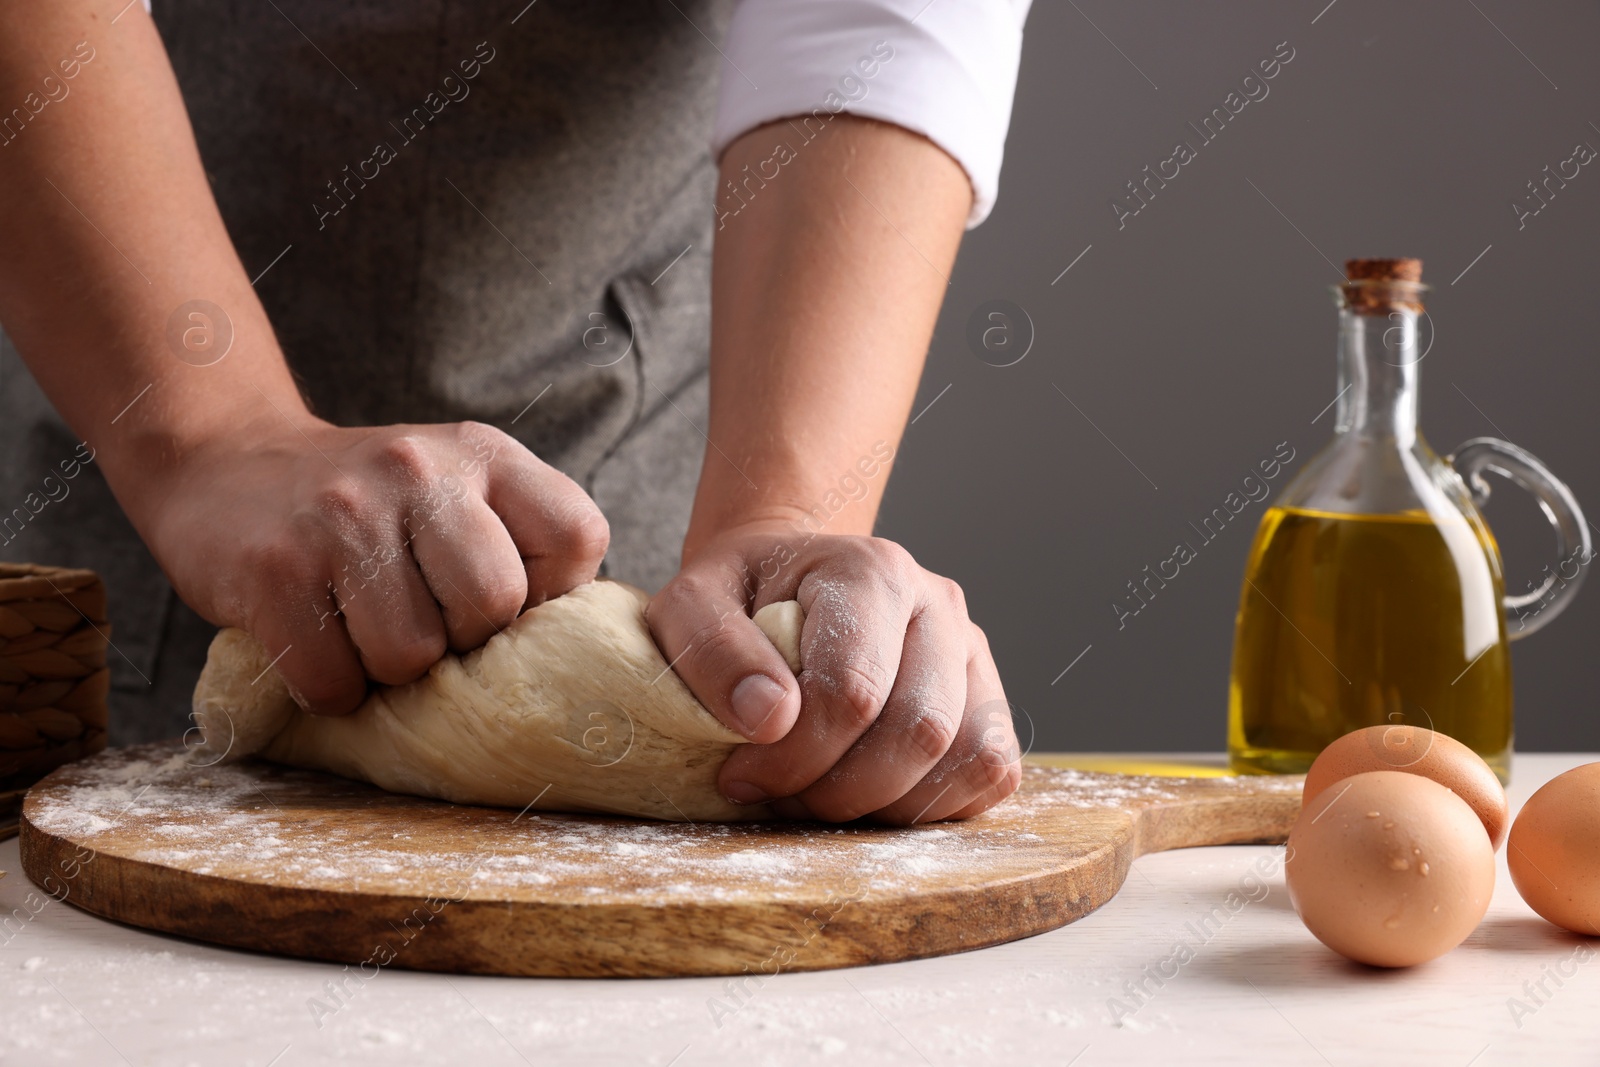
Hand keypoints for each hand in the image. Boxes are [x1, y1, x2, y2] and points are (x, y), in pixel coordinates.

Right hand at [131, 414, 607, 713]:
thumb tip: (566, 653)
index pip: (576, 536)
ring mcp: (343, 516)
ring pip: (412, 654)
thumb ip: (519, 546)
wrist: (225, 464)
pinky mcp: (273, 570)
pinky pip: (333, 681)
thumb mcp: (457, 489)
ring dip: (388, 669)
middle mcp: (419, 471)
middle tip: (421, 622)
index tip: (499, 601)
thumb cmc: (368, 506)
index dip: (550, 593)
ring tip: (361, 628)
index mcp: (483, 453)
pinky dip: (328, 687)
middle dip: (461, 640)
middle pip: (494, 605)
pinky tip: (314, 642)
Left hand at [647, 521, 1020, 823]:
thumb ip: (713, 650)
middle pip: (919, 731)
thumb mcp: (690, 606)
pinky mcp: (988, 698)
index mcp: (870, 570)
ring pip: (967, 758)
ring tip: (819, 795)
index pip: (853, 690)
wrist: (785, 587)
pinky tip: (868, 794)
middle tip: (777, 795)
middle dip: (838, 792)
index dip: (792, 757)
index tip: (738, 774)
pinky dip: (932, 806)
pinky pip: (992, 773)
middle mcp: (938, 603)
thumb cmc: (738, 601)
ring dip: (886, 806)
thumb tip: (770, 718)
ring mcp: (971, 652)